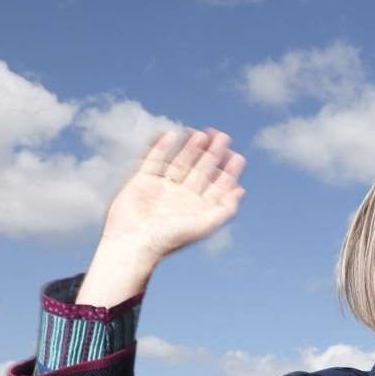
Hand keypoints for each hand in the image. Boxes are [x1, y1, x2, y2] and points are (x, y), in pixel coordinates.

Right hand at [101, 128, 246, 259]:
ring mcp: (161, 188)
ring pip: (179, 163)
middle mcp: (181, 197)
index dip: (228, 170)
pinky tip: (170, 134)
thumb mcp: (205, 224)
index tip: (237, 156)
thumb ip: (225, 208)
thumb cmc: (170, 238)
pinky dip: (160, 147)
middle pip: (200, 170)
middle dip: (212, 153)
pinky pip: (153, 160)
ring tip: (201, 133)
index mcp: (197, 207)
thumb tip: (241, 189)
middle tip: (222, 136)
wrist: (133, 242)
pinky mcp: (141, 181)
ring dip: (190, 148)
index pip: (217, 185)